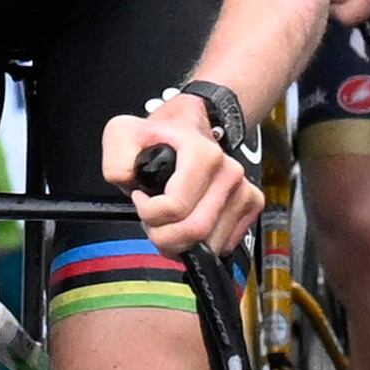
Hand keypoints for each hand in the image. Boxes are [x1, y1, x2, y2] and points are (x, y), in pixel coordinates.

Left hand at [111, 89, 259, 256]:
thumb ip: (117, 161)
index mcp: (203, 154)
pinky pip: (224, 244)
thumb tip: (129, 183)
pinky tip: (191, 220)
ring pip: (210, 243)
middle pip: (195, 231)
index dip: (148, 213)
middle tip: (153, 220)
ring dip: (183, 242)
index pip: (176, 208)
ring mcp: (243, 189)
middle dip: (164, 236)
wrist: (192, 126)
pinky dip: (203, 242)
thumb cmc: (162, 134)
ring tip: (171, 220)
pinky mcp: (252, 204)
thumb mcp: (124, 134)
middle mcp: (229, 172)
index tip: (141, 198)